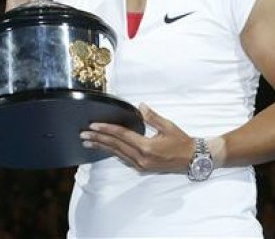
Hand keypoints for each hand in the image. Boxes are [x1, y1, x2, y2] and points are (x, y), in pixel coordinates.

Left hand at [80, 103, 195, 172]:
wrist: (192, 159)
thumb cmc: (181, 141)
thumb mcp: (168, 126)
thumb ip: (152, 116)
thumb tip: (140, 106)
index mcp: (147, 147)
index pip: (121, 136)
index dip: (106, 130)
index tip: (93, 126)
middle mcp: (141, 158)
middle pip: (115, 146)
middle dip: (97, 140)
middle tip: (83, 135)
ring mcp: (141, 165)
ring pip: (117, 154)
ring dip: (102, 147)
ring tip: (88, 142)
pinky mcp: (142, 168)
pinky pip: (124, 159)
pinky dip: (113, 152)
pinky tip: (105, 149)